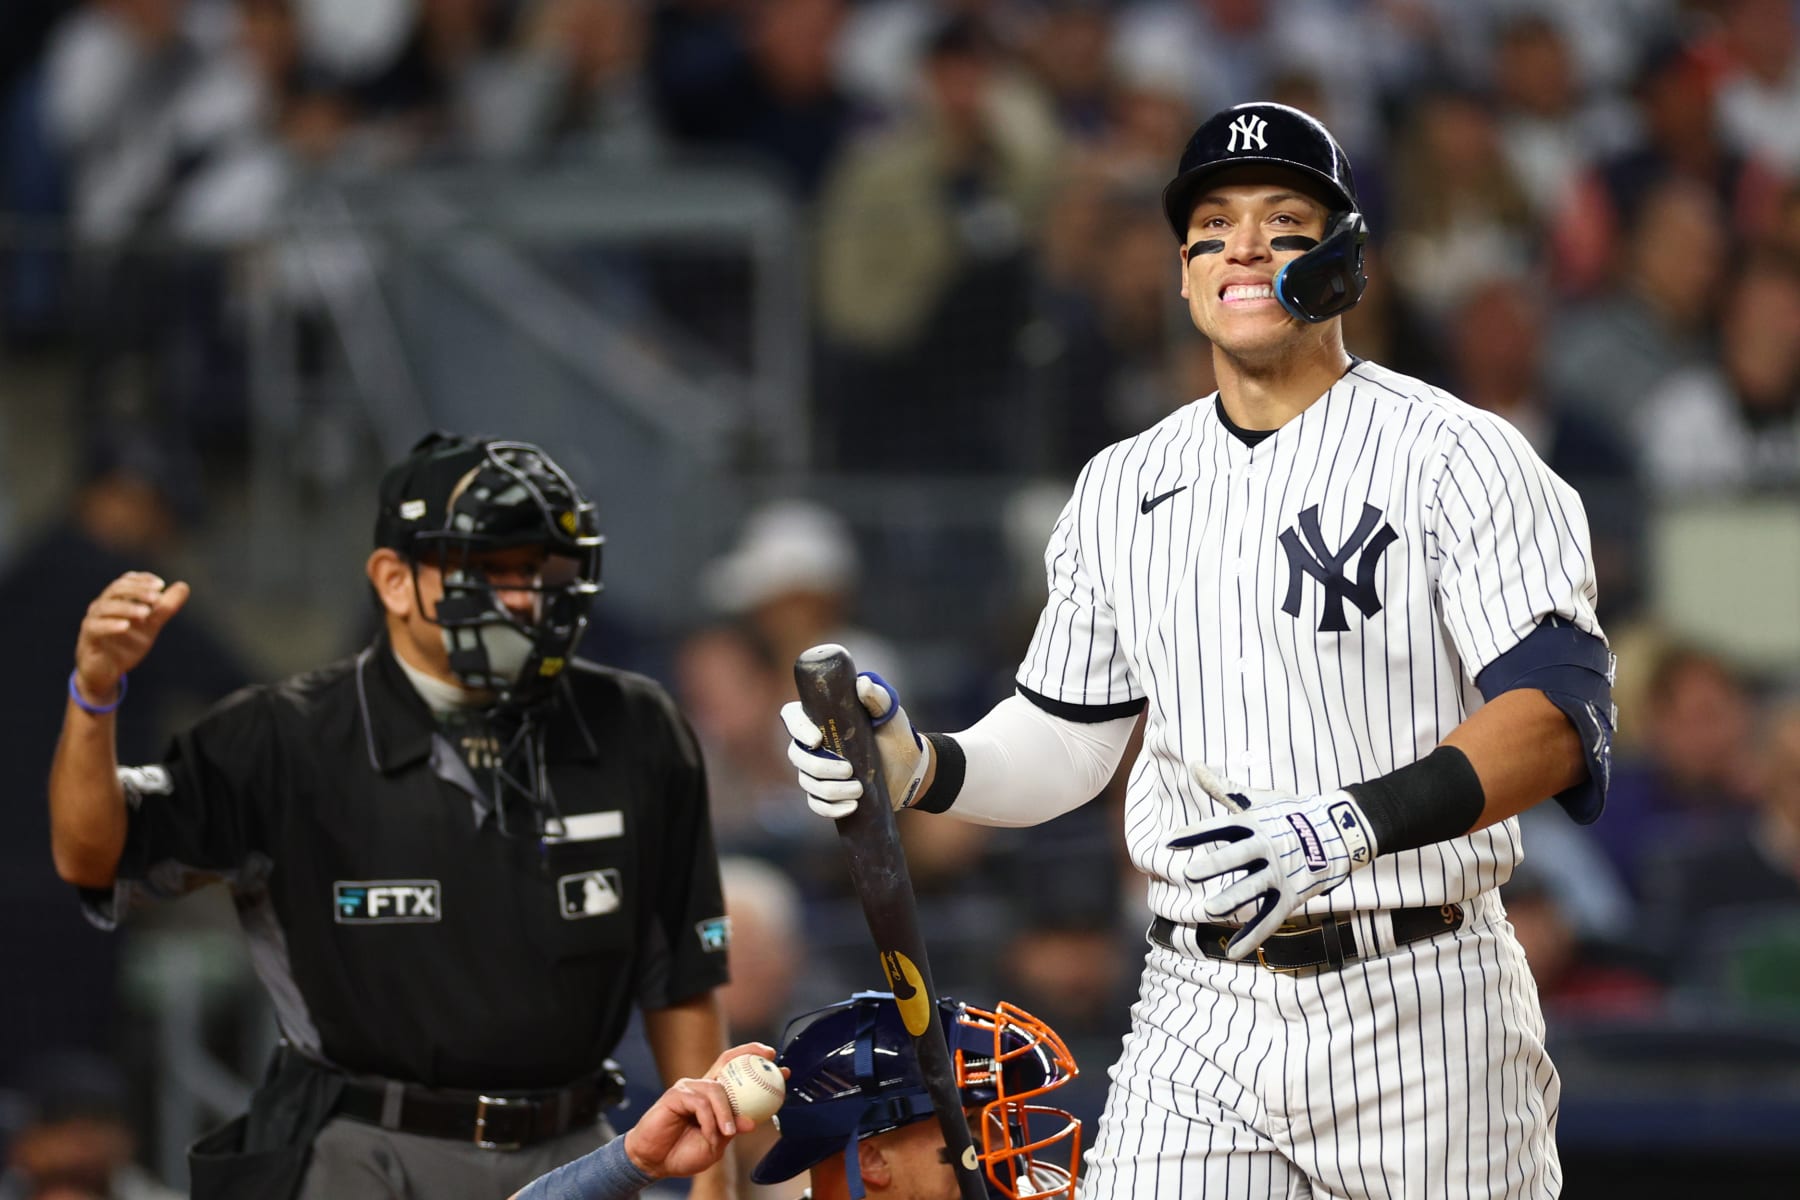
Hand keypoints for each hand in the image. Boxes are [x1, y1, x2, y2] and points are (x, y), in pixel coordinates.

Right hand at [73, 573, 188, 705]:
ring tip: (146, 612)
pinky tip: (126, 626)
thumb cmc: (126, 645)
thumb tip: (183, 586)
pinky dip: (111, 625)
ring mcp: (93, 621)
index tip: (160, 584)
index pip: (126, 581)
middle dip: (137, 591)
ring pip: (106, 607)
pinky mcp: (88, 638)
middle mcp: (102, 606)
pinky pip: (96, 627)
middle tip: (157, 597)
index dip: (142, 580)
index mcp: (116, 600)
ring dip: (127, 607)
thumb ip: (165, 608)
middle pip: (116, 589)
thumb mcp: (150, 625)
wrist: (107, 673)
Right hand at [622, 1044, 784, 1179]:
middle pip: (728, 1061)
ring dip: (725, 1114)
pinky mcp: (675, 1095)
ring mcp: (689, 1088)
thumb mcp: (716, 1144)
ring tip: (729, 1132)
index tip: (779, 1066)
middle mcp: (703, 1087)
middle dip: (751, 1054)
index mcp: (715, 1097)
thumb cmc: (683, 1153)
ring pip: (718, 1090)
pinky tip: (712, 1133)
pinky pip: (701, 1103)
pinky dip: (709, 1121)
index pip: (737, 1072)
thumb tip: (752, 1121)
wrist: (655, 1163)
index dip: (757, 1065)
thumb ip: (732, 1129)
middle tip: (770, 1060)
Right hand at [781, 670, 928, 819]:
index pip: (791, 717)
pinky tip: (850, 806)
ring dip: (830, 790)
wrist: (911, 768)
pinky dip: (830, 808)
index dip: (797, 728)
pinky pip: (817, 804)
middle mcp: (813, 745)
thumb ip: (878, 696)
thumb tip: (861, 684)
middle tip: (849, 771)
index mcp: (821, 719)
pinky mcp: (828, 794)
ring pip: (807, 782)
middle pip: (796, 755)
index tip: (817, 740)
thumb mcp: (890, 713)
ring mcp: (818, 771)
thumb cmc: (896, 734)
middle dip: (820, 767)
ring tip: (859, 790)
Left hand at [1166, 765, 1377, 958]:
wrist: (1340, 830)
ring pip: (1254, 888)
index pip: (1219, 827)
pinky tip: (1232, 952)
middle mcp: (1266, 847)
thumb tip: (1194, 765)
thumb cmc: (1291, 812)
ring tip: (1208, 910)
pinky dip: (1252, 937)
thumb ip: (1223, 788)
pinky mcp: (1292, 896)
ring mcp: (1279, 873)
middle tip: (1190, 873)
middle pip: (1238, 856)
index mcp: (1254, 823)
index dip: (1194, 834)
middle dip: (1216, 864)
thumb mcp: (1258, 799)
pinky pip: (1269, 919)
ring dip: (1233, 899)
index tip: (1168, 841)